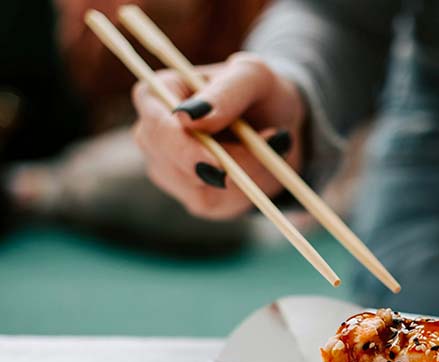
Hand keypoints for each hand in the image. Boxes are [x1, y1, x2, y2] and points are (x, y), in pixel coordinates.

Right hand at [131, 53, 304, 218]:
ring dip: (243, 173)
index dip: (181, 147)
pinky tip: (259, 167)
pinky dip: (246, 190)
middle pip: (171, 163)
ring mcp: (168, 170)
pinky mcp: (192, 196)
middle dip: (225, 162)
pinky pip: (215, 204)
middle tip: (271, 144)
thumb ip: (226, 92)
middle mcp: (152, 135)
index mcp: (156, 95)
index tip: (217, 163)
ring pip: (197, 189)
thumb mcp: (254, 77)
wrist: (282, 124)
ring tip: (269, 146)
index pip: (155, 125)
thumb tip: (186, 117)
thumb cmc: (260, 91)